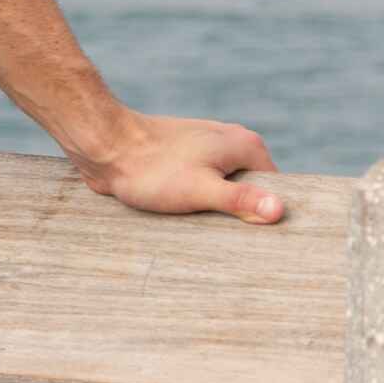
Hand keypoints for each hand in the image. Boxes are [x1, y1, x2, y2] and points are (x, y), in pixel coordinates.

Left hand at [71, 111, 284, 223]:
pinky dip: (198, 201)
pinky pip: (202, 185)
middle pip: (252, 190)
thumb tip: (279, 211)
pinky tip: (188, 217)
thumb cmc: (150, 168)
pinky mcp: (184, 159)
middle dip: (242, 213)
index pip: (277, 190)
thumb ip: (240, 200)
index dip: (270, 215)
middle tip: (229, 238)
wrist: (104, 145)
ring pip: (224, 189)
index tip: (259, 238)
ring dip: (217, 208)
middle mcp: (231, 143)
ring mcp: (207, 149)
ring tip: (205, 227)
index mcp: (246, 146)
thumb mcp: (200, 189)